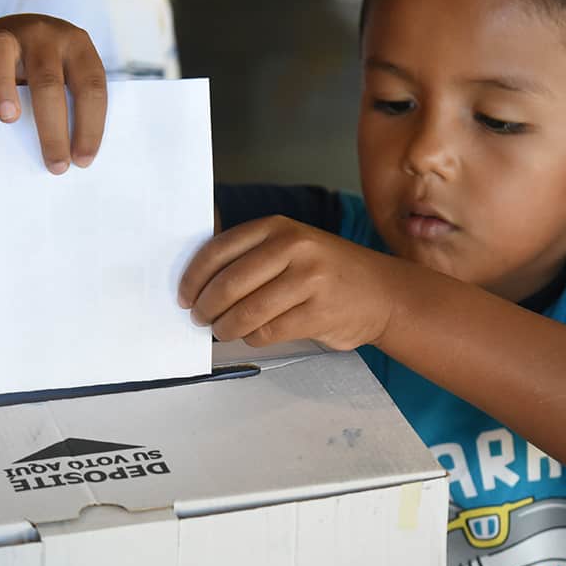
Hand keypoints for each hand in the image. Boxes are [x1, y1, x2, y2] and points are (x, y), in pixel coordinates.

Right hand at [0, 14, 107, 174]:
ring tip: (9, 120)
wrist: (14, 38)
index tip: (83, 160)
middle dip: (53, 127)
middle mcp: (43, 35)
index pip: (90, 86)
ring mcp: (4, 34)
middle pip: (48, 81)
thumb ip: (66, 107)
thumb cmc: (47, 74)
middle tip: (55, 165)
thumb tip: (62, 160)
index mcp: (77, 46)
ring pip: (0, 55)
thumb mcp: (66, 83)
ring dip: (4, 88)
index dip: (90, 124)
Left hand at [177, 216, 395, 349]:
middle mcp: (293, 247)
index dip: (194, 277)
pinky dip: (253, 338)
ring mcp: (309, 279)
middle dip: (206, 307)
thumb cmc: (326, 272)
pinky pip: (269, 331)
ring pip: (247, 311)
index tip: (183, 296)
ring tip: (222, 331)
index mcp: (278, 227)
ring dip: (226, 327)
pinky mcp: (318, 312)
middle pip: (229, 283)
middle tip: (200, 318)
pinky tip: (253, 335)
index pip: (219, 250)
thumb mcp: (291, 247)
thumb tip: (199, 284)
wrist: (382, 292)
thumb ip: (251, 256)